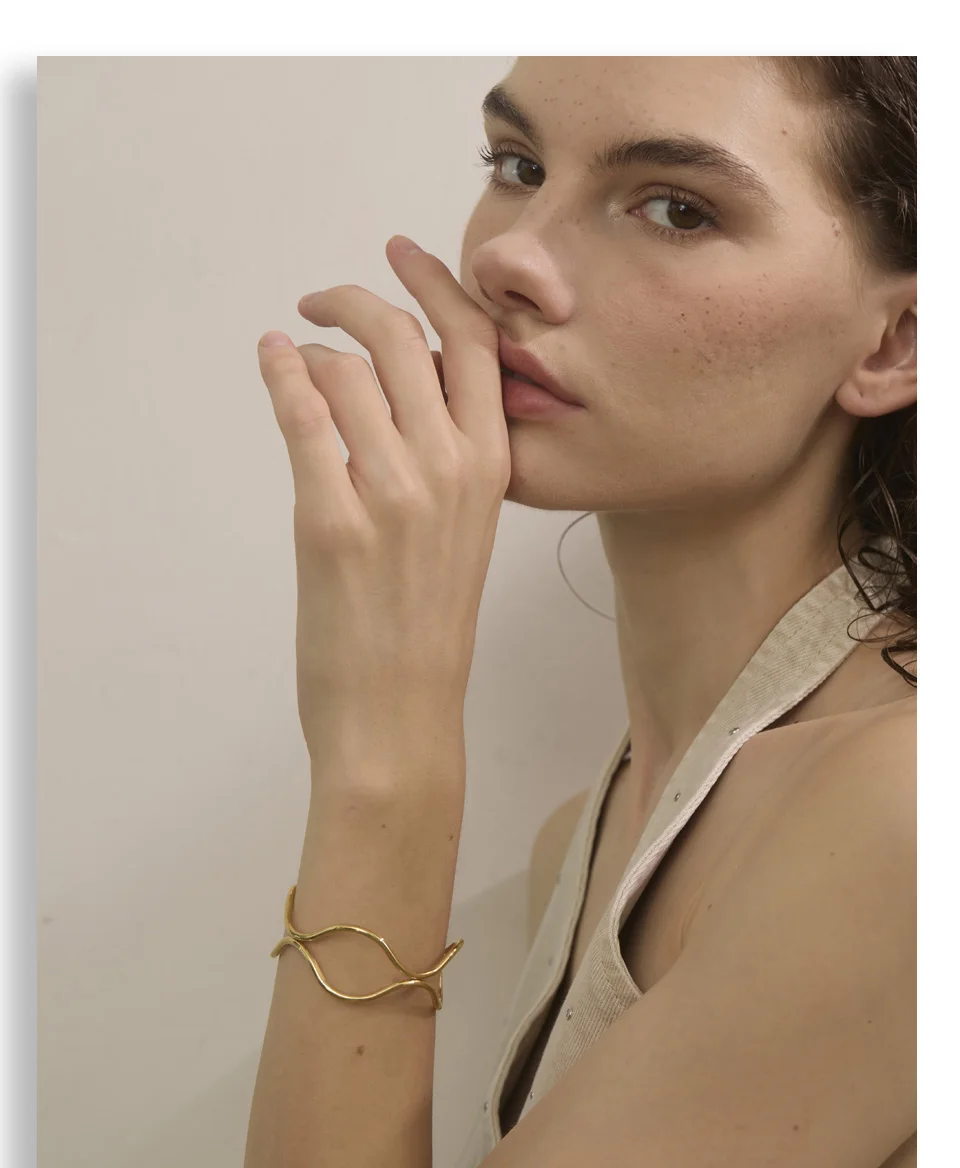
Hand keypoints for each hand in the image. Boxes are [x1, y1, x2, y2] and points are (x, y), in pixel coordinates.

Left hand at [257, 236, 511, 782]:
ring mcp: (392, 494)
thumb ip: (444, 456)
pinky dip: (281, 372)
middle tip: (322, 298)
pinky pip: (304, 414)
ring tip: (296, 357)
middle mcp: (451, 470)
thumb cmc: (427, 627)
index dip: (438, 285)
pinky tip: (272, 358)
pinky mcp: (332, 521)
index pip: (476, 345)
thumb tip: (395, 387)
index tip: (403, 252)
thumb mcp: (462, 530)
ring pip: (348, 369)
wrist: (400, 712)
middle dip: (357, 299)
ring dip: (312, 348)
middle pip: (404, 339)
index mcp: (492, 469)